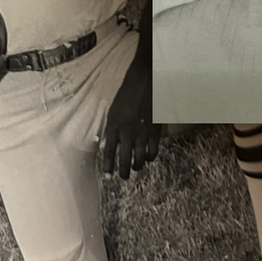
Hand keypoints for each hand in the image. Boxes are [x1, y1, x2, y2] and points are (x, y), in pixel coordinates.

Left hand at [102, 58, 160, 179]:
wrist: (143, 83)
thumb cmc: (125, 96)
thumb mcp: (112, 112)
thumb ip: (110, 130)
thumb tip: (106, 146)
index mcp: (114, 128)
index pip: (108, 153)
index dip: (108, 168)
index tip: (108, 177)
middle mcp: (127, 134)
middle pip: (124, 161)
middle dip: (123, 173)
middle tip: (124, 177)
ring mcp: (142, 134)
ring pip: (139, 160)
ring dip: (137, 167)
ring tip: (135, 167)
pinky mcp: (155, 132)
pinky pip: (153, 152)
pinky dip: (150, 157)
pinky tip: (147, 157)